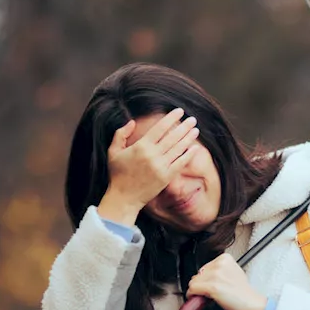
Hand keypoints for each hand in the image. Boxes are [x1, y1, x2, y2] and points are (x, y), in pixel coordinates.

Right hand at [98, 109, 198, 223]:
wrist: (123, 198)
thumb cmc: (117, 174)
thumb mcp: (113, 152)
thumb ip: (121, 134)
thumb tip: (133, 122)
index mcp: (141, 146)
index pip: (160, 128)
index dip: (171, 118)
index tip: (179, 111)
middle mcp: (153, 155)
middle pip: (172, 137)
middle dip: (184, 126)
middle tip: (192, 119)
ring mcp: (161, 167)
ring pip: (178, 149)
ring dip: (188, 138)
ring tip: (196, 130)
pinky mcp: (166, 178)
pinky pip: (180, 164)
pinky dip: (188, 155)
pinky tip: (195, 148)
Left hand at [186, 254, 267, 309]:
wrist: (252, 303)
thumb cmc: (243, 291)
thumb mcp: (233, 272)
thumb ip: (218, 270)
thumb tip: (202, 276)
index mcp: (225, 258)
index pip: (204, 267)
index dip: (207, 278)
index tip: (214, 284)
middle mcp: (219, 264)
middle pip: (198, 274)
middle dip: (202, 284)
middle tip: (213, 292)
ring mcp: (216, 275)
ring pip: (194, 282)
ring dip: (198, 291)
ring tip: (211, 295)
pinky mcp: (212, 287)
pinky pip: (193, 289)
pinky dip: (193, 296)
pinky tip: (202, 299)